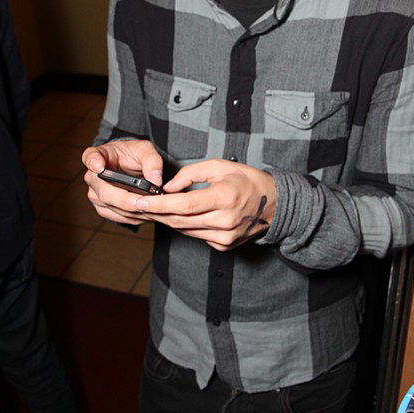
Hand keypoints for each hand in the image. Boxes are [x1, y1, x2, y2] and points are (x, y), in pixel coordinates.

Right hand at [82, 139, 162, 225]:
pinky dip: (136, 216)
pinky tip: (150, 213)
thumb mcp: (145, 150)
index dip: (93, 162)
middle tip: (143, 203)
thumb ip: (151, 161)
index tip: (98, 166)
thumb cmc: (134, 155)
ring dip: (134, 211)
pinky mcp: (104, 209)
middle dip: (125, 200)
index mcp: (98, 156)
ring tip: (154, 209)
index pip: (90, 157)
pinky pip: (119, 217)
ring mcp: (96, 195)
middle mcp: (93, 178)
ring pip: (113, 208)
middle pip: (104, 192)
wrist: (132, 167)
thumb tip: (155, 180)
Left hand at [128, 158, 276, 249]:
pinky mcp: (224, 246)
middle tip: (140, 205)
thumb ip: (190, 175)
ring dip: (168, 220)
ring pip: (185, 230)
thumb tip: (167, 187)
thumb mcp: (218, 166)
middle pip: (180, 220)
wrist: (273, 204)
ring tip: (155, 209)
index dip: (159, 204)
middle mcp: (225, 221)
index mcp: (224, 198)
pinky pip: (196, 236)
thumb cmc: (246, 181)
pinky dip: (185, 226)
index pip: (184, 204)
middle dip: (157, 213)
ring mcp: (225, 237)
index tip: (140, 202)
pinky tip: (180, 216)